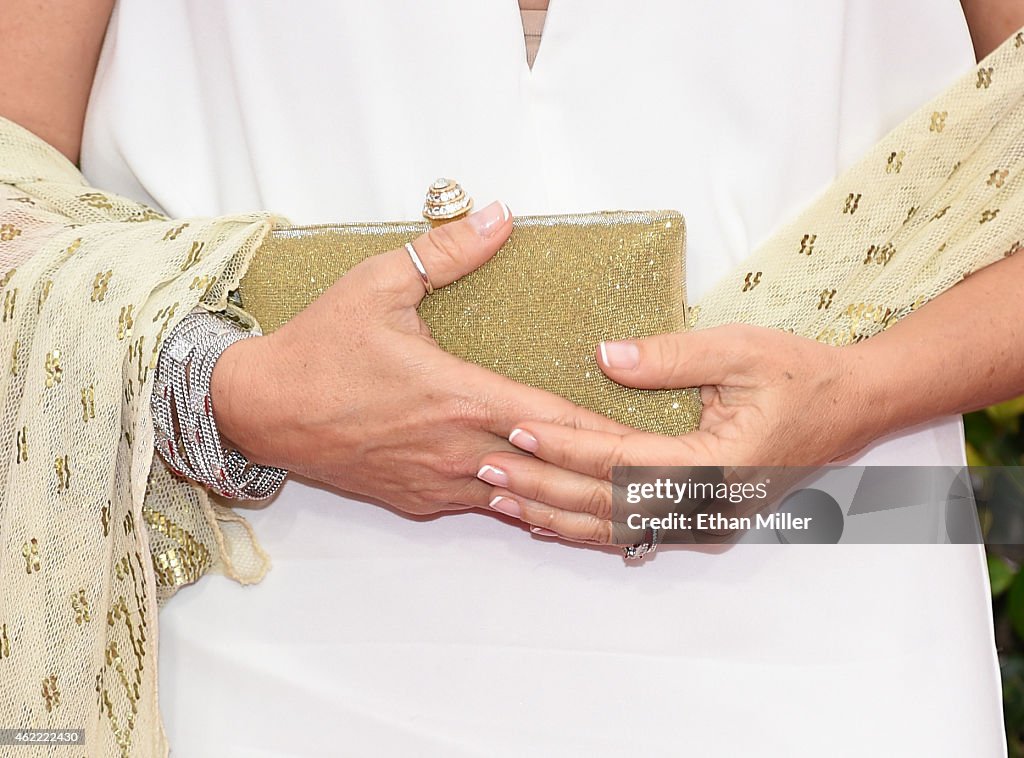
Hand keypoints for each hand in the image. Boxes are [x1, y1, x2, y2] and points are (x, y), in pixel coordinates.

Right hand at [211, 201, 628, 514]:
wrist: (261, 409)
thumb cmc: (320, 348)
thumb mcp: (379, 283)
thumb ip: (447, 250)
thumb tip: (500, 214)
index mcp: (458, 396)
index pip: (551, 418)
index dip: (600, 431)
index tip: (640, 440)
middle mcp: (456, 448)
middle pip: (545, 468)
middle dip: (593, 470)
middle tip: (639, 472)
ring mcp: (437, 482)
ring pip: (516, 496)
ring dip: (556, 490)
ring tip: (602, 490)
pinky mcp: (417, 500)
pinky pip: (479, 504)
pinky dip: (512, 499)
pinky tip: (536, 496)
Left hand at [474, 324, 878, 542]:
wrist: (851, 407)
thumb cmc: (801, 375)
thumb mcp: (741, 349)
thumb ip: (672, 356)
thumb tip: (604, 357)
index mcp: (716, 465)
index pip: (621, 461)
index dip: (565, 447)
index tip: (515, 430)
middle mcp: (706, 505)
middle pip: (607, 507)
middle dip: (543, 490)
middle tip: (485, 472)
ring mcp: (704, 519)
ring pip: (615, 529)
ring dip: (555, 516)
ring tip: (500, 502)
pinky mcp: (700, 518)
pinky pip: (632, 529)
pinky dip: (585, 526)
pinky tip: (547, 519)